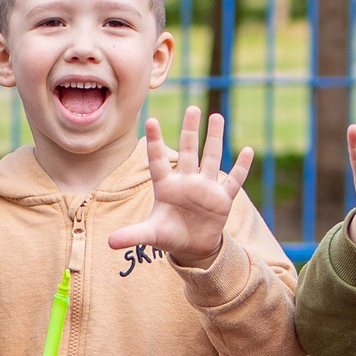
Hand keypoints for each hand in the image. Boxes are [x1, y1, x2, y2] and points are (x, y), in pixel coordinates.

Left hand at [108, 106, 251, 265]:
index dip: (155, 142)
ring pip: (211, 158)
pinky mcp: (222, 199)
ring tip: (216, 116)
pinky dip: (241, 167)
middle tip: (192, 108)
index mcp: (166, 187)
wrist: (192, 247)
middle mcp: (186, 182)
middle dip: (190, 131)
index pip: (158, 160)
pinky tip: (247, 150)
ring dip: (214, 138)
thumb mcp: (151, 235)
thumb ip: (132, 236)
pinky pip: (233, 180)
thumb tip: (109, 243)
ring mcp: (206, 188)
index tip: (151, 120)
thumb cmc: (169, 235)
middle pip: (188, 151)